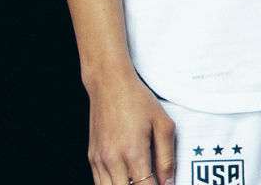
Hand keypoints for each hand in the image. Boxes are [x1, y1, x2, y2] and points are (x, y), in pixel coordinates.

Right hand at [86, 69, 174, 184]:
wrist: (109, 85)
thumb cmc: (138, 101)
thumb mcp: (164, 124)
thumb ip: (167, 157)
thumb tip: (168, 181)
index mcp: (133, 152)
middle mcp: (112, 159)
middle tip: (153, 181)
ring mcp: (99, 160)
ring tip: (141, 179)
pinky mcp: (92, 157)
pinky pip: (100, 182)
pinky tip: (126, 179)